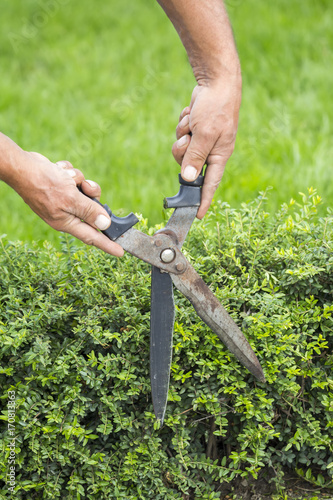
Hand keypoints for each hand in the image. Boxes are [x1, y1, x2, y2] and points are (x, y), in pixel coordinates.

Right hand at [12, 151, 123, 256]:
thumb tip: (105, 225)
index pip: (92, 237)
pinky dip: (69, 173)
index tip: (120, 252)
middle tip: (86, 188)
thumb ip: (89, 212)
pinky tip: (58, 171)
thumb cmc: (43, 183)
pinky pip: (76, 180)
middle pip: (92, 209)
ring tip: (65, 176)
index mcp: (66, 222)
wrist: (21, 165)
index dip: (107, 244)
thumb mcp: (70, 199)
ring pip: (86, 191)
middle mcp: (66, 213)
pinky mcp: (61, 187)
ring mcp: (63, 200)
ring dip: (79, 180)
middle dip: (92, 196)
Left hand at [172, 79, 240, 217]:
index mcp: (219, 156)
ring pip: (181, 151)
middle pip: (187, 166)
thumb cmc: (216, 108)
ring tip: (191, 122)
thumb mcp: (204, 134)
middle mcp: (211, 152)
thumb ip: (195, 157)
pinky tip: (191, 114)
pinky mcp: (194, 132)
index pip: (210, 184)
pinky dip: (183, 125)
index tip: (198, 216)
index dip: (204, 200)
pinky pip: (181, 136)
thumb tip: (186, 179)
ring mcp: (202, 141)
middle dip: (183, 152)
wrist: (216, 82)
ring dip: (182, 135)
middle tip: (188, 138)